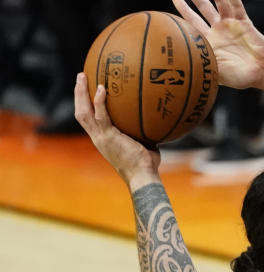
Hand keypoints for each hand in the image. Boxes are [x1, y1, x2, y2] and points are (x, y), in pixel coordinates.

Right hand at [74, 74, 159, 188]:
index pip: (89, 119)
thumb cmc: (146, 164)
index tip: (88, 91)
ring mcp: (101, 137)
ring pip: (84, 111)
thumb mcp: (143, 144)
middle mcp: (98, 137)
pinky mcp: (108, 137)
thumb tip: (156, 119)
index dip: (86, 105)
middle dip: (78, 94)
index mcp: (103, 139)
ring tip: (83, 76)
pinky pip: (101, 115)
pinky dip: (99, 101)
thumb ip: (143, 131)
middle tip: (81, 76)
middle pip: (80, 112)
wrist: (142, 176)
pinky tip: (102, 88)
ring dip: (81, 93)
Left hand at [172, 0, 263, 89]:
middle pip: (204, 9)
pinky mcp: (244, 23)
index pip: (193, 23)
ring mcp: (232, 25)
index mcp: (211, 42)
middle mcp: (220, 31)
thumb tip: (181, 61)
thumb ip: (201, 62)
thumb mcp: (215, 71)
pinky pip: (236, 6)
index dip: (184, 10)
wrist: (263, 72)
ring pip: (220, 4)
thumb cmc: (239, 76)